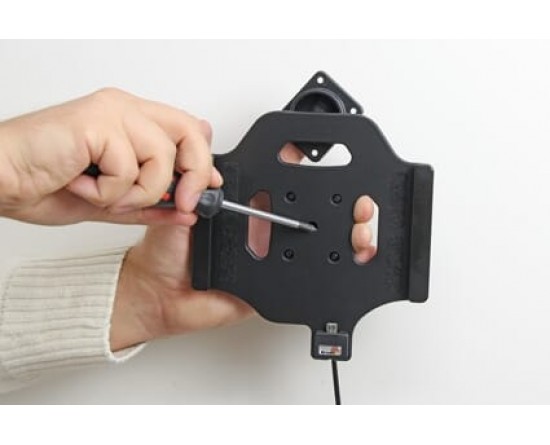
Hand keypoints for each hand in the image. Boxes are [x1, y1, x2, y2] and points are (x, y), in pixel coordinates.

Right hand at [0, 88, 217, 224]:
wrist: (0, 180)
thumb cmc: (44, 183)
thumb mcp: (113, 202)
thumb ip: (151, 202)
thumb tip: (188, 210)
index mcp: (130, 120)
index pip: (187, 129)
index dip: (203, 162)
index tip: (208, 189)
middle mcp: (123, 109)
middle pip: (189, 132)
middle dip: (193, 174)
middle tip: (182, 202)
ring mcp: (110, 112)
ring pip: (161, 157)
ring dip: (136, 192)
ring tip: (102, 193)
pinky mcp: (95, 122)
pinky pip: (128, 168)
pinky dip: (107, 191)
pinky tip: (80, 183)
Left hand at [110, 145, 377, 350]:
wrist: (156, 294)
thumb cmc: (162, 253)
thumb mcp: (177, 204)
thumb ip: (195, 176)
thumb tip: (203, 132)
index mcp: (242, 210)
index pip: (280, 185)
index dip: (305, 174)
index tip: (325, 162)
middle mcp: (259, 233)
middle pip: (307, 217)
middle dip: (339, 208)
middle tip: (356, 206)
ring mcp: (266, 261)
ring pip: (311, 249)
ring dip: (339, 240)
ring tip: (357, 234)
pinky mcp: (267, 288)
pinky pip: (297, 282)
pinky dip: (322, 275)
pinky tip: (339, 263)